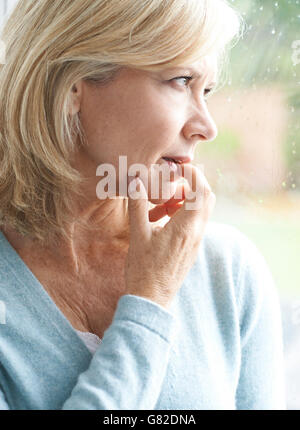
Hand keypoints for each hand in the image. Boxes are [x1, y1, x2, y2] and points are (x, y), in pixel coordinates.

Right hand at [124, 163, 215, 308]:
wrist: (151, 300)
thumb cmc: (143, 270)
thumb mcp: (138, 235)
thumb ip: (139, 206)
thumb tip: (137, 181)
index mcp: (186, 227)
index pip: (201, 191)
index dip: (194, 174)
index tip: (179, 167)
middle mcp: (196, 233)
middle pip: (207, 198)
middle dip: (192, 185)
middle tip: (171, 184)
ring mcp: (196, 242)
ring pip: (202, 211)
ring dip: (186, 200)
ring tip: (162, 206)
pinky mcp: (192, 248)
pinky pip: (195, 223)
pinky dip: (184, 214)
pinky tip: (162, 221)